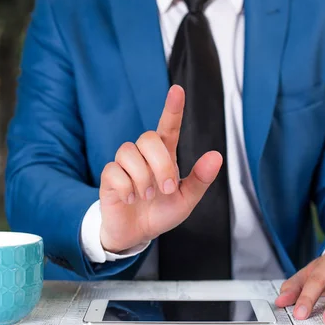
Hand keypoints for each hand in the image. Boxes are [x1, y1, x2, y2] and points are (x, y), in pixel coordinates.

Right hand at [99, 85, 222, 252]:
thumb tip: (216, 156)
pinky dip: (126, 187)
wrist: (136, 234)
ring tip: (146, 196)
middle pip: (148, 138)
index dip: (172, 108)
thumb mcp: (186, 200)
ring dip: (143, 178)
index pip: (168, 126)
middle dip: (161, 164)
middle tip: (167, 189)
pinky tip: (130, 199)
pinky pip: (114, 171)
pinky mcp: (109, 177)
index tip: (177, 90)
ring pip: (129, 152)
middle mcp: (143, 156)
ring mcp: (124, 165)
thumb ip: (200, 179)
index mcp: (165, 156)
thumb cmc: (161, 212)